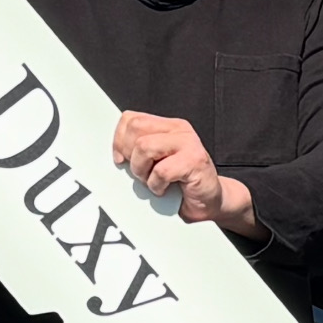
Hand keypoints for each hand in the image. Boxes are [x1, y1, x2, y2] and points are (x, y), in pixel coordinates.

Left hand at [112, 111, 256, 235]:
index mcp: (167, 126)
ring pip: (144, 147)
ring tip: (153, 181)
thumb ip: (138, 151)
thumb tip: (114, 153)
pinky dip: (157, 186)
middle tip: (142, 173)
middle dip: (130, 156)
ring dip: (142, 172)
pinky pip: (161, 171)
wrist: (209, 202)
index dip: (119, 141)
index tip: (121, 160)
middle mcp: (179, 129)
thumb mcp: (154, 162)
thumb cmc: (179, 185)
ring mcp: (189, 143)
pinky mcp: (194, 161)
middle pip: (135, 128)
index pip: (130, 119)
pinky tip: (165, 189)